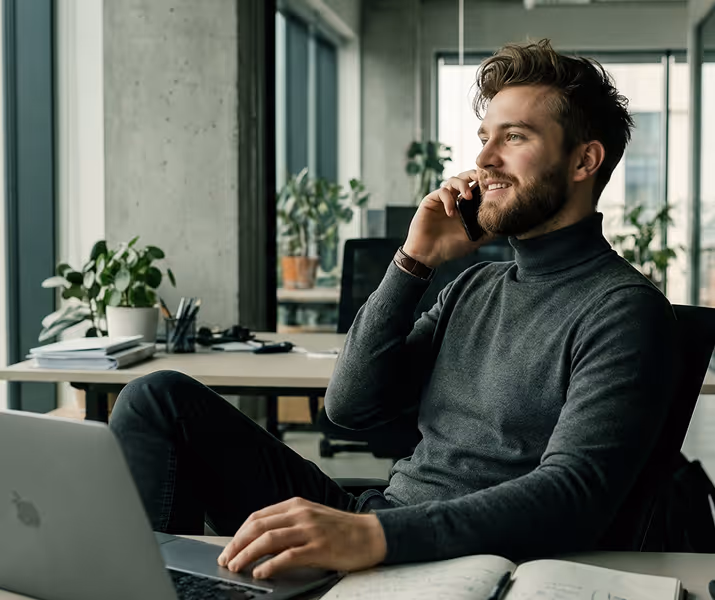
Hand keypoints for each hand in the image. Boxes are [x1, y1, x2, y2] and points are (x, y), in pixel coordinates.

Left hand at [217, 497, 386, 578]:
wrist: (371, 534)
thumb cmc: (342, 529)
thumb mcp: (312, 518)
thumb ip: (288, 524)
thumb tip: (259, 541)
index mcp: (296, 505)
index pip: (258, 517)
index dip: (239, 534)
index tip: (229, 548)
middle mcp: (301, 514)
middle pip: (258, 527)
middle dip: (237, 544)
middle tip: (226, 560)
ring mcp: (310, 530)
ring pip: (268, 540)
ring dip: (247, 554)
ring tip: (237, 567)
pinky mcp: (319, 547)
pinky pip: (288, 556)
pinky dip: (270, 565)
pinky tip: (261, 573)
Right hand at [402, 169, 494, 267]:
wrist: (428, 254)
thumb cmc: (450, 248)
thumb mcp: (475, 239)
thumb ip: (488, 232)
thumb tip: (506, 226)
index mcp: (465, 206)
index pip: (476, 187)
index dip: (484, 183)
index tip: (495, 185)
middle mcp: (454, 199)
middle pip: (465, 177)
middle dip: (475, 175)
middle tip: (483, 179)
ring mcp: (442, 199)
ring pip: (453, 180)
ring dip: (462, 185)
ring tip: (468, 197)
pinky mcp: (430, 201)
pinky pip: (441, 192)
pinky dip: (448, 199)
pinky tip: (451, 212)